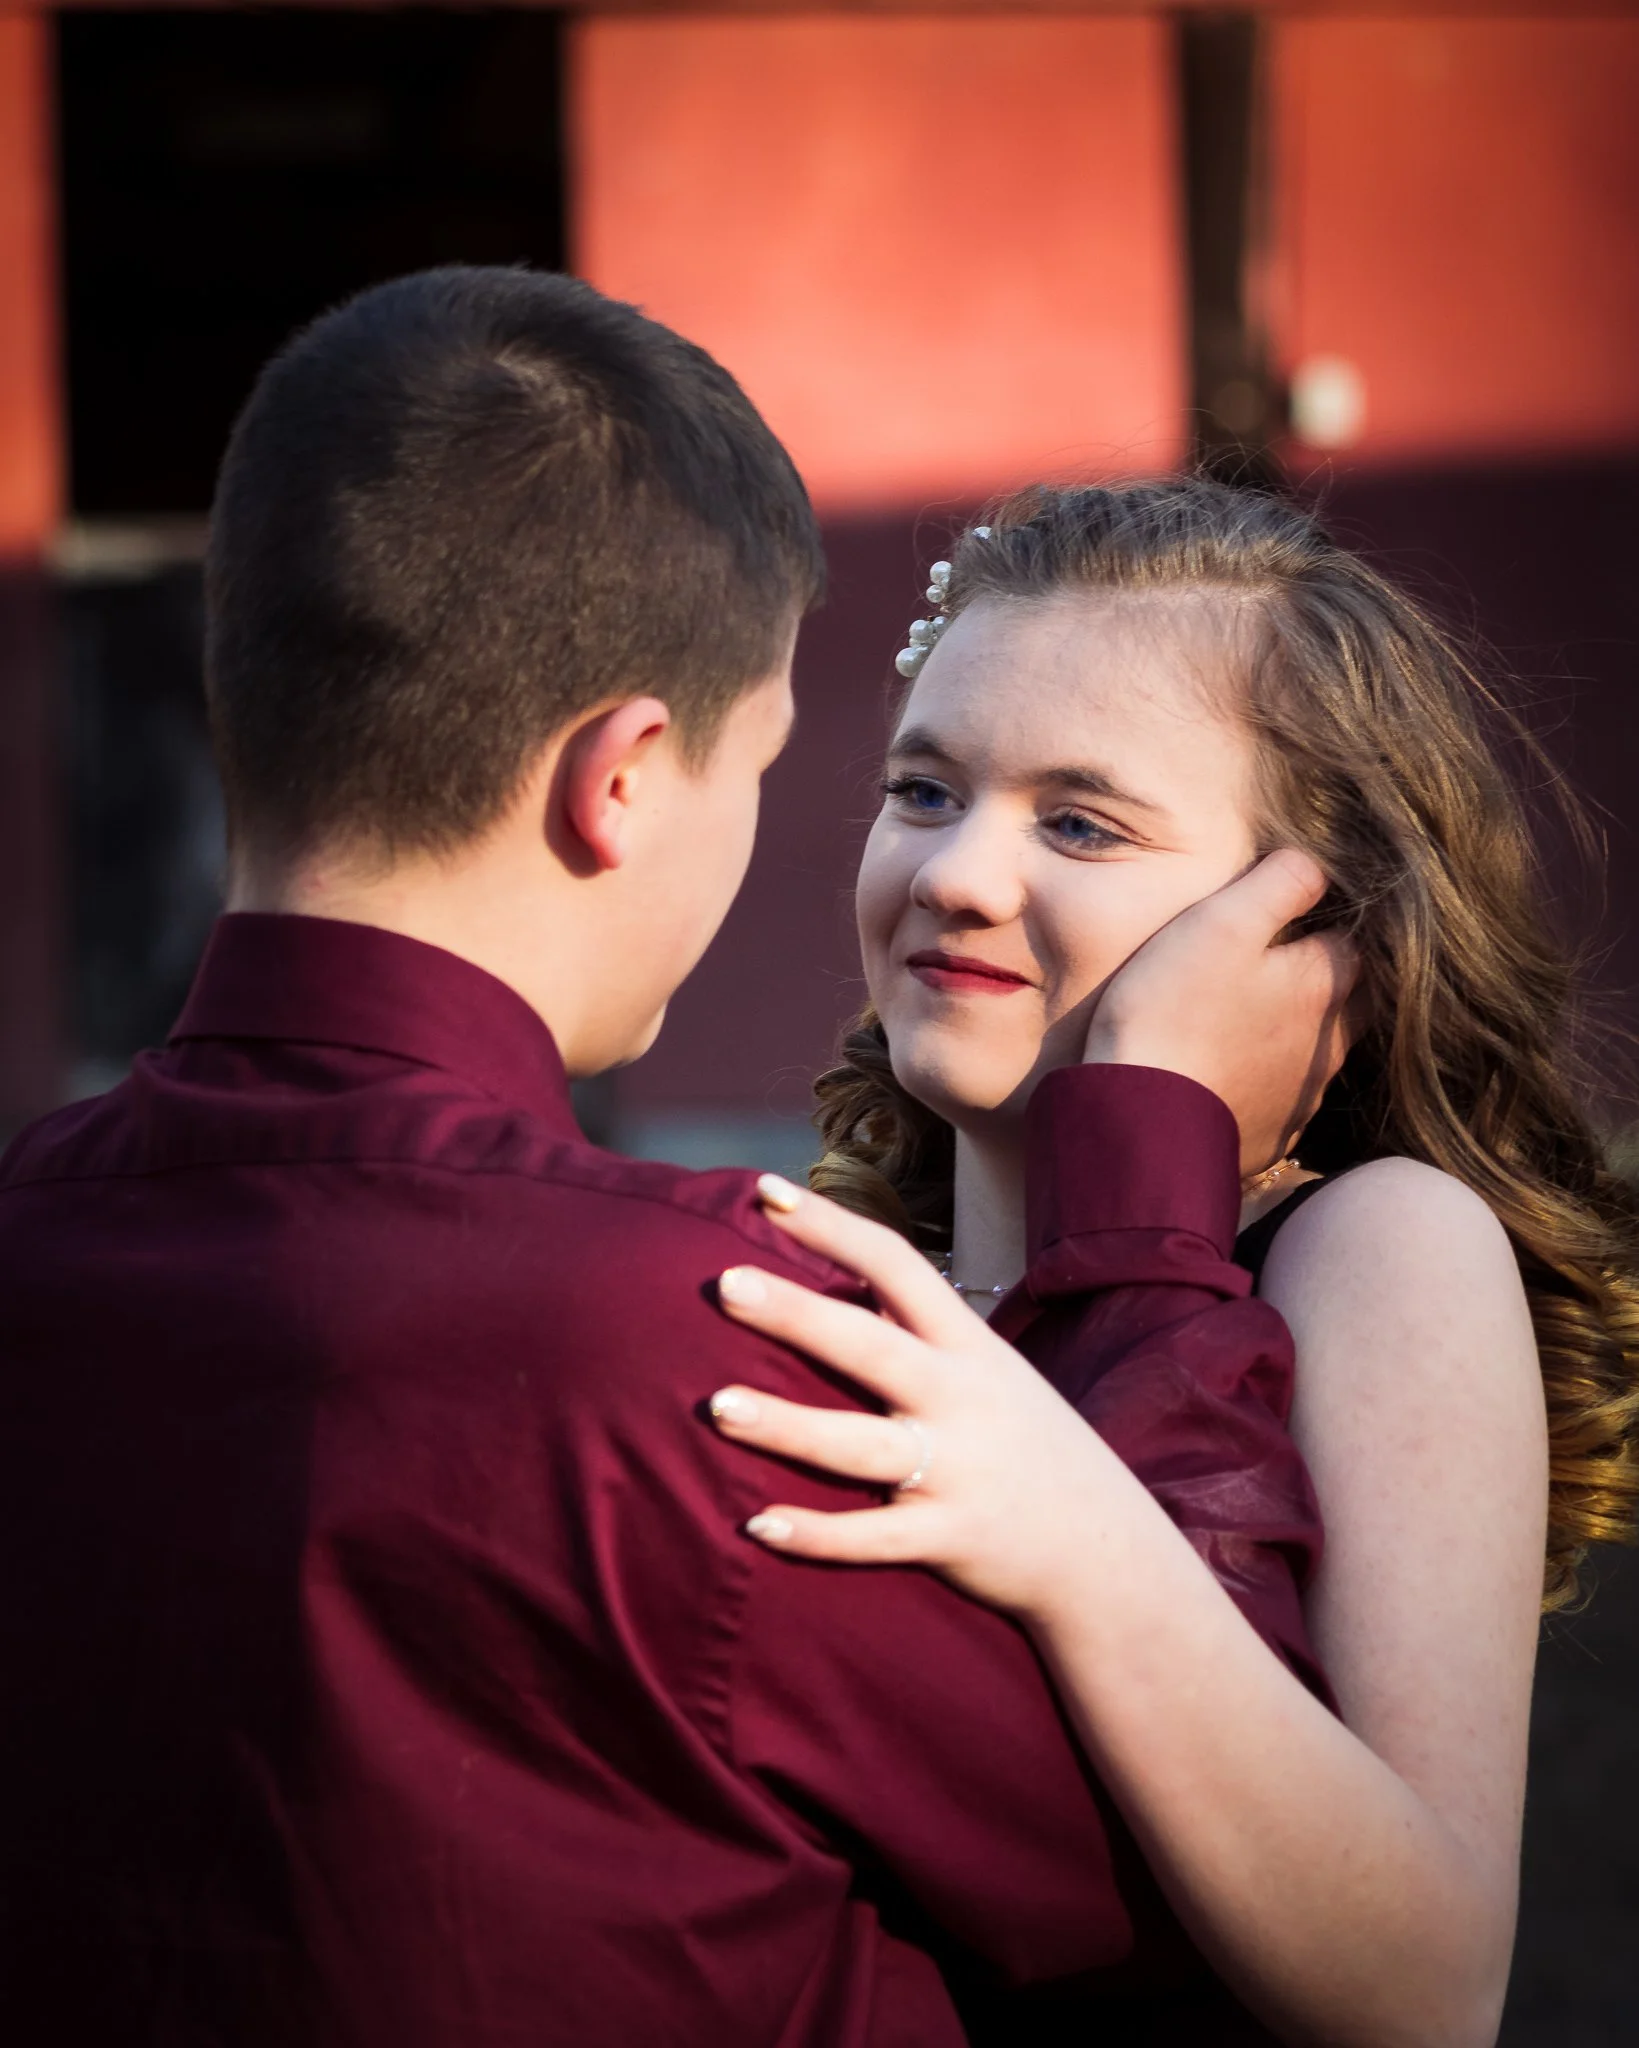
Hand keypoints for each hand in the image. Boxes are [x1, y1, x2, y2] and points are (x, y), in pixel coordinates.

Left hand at [707, 1175, 1119, 1620]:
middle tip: (725, 1282)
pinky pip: (871, 1537)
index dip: (832, 1224)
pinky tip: (756, 1525)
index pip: (896, 1264)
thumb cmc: (1027, 1446)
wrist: (1106, 1551)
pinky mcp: (948, 1538)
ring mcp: (955, 1470)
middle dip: (796, 1313)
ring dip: (786, 1426)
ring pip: (858, 1444)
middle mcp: (961, 1398)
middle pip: (868, 1345)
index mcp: (968, 1346)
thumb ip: (918, 1331)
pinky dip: (815, 1534)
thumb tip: (841, 1274)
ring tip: (717, 1406)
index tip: (768, 1190)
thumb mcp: (991, 1372)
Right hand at [1085, 850, 1356, 1174]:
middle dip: (1326, 979)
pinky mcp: (1271, 1136)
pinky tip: (1229, 1073)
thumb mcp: (1222, 923)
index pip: (1355, 941)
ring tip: (1248, 1018)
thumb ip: (1280, 882)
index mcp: (1324, 985)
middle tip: (1281, 961)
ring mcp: (1301, 1097)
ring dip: (1295, 1033)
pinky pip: (1280, 1100)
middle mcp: (1328, 1045)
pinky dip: (1263, 1081)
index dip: (1327, 922)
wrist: (1144, 1122)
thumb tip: (1319, 863)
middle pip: (1350, 1000)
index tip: (1294, 913)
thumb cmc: (1176, 1012)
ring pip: (1317, 1052)